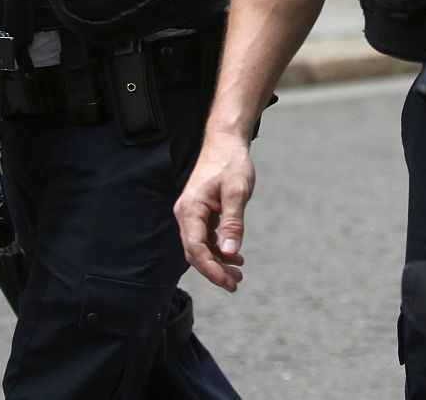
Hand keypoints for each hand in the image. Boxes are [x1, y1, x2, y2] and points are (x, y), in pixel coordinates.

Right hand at [174, 132, 254, 291]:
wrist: (226, 141)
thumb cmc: (231, 163)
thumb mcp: (237, 192)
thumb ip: (232, 223)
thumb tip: (229, 253)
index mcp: (190, 209)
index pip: (195, 248)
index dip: (211, 269)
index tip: (228, 282)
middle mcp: (186, 214)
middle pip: (195, 252)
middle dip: (214, 271)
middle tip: (236, 284)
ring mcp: (192, 214)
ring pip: (200, 247)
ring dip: (218, 262)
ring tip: (238, 274)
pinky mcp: (201, 212)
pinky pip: (205, 237)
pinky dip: (219, 249)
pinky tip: (235, 256)